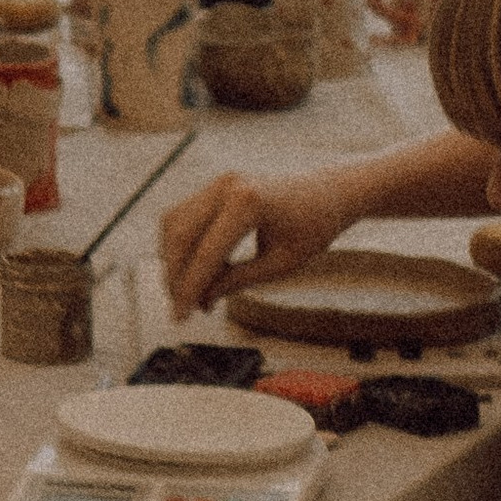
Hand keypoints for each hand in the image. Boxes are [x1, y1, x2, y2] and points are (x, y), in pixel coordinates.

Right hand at [160, 165, 358, 320]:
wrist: (326, 193)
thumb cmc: (312, 227)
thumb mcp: (280, 264)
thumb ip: (238, 280)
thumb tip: (202, 300)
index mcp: (248, 203)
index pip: (206, 253)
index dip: (189, 289)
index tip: (180, 317)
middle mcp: (226, 186)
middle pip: (180, 236)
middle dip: (175, 276)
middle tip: (182, 309)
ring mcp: (218, 182)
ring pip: (174, 224)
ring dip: (174, 261)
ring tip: (192, 293)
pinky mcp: (215, 186)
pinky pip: (184, 216)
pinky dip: (182, 245)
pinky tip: (196, 271)